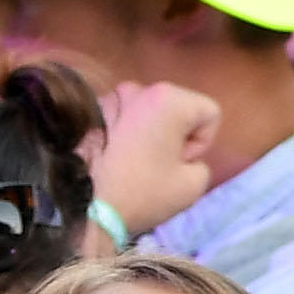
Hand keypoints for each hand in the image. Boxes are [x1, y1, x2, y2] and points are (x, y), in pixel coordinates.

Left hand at [92, 80, 224, 236]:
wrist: (84, 205)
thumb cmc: (143, 192)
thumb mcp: (194, 185)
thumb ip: (201, 162)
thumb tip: (182, 156)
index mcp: (170, 99)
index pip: (209, 113)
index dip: (202, 143)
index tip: (180, 164)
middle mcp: (140, 89)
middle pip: (178, 108)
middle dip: (176, 134)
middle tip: (161, 165)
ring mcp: (111, 98)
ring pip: (149, 111)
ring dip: (151, 132)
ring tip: (136, 161)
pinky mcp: (90, 113)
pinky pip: (123, 117)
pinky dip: (126, 133)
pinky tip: (116, 158)